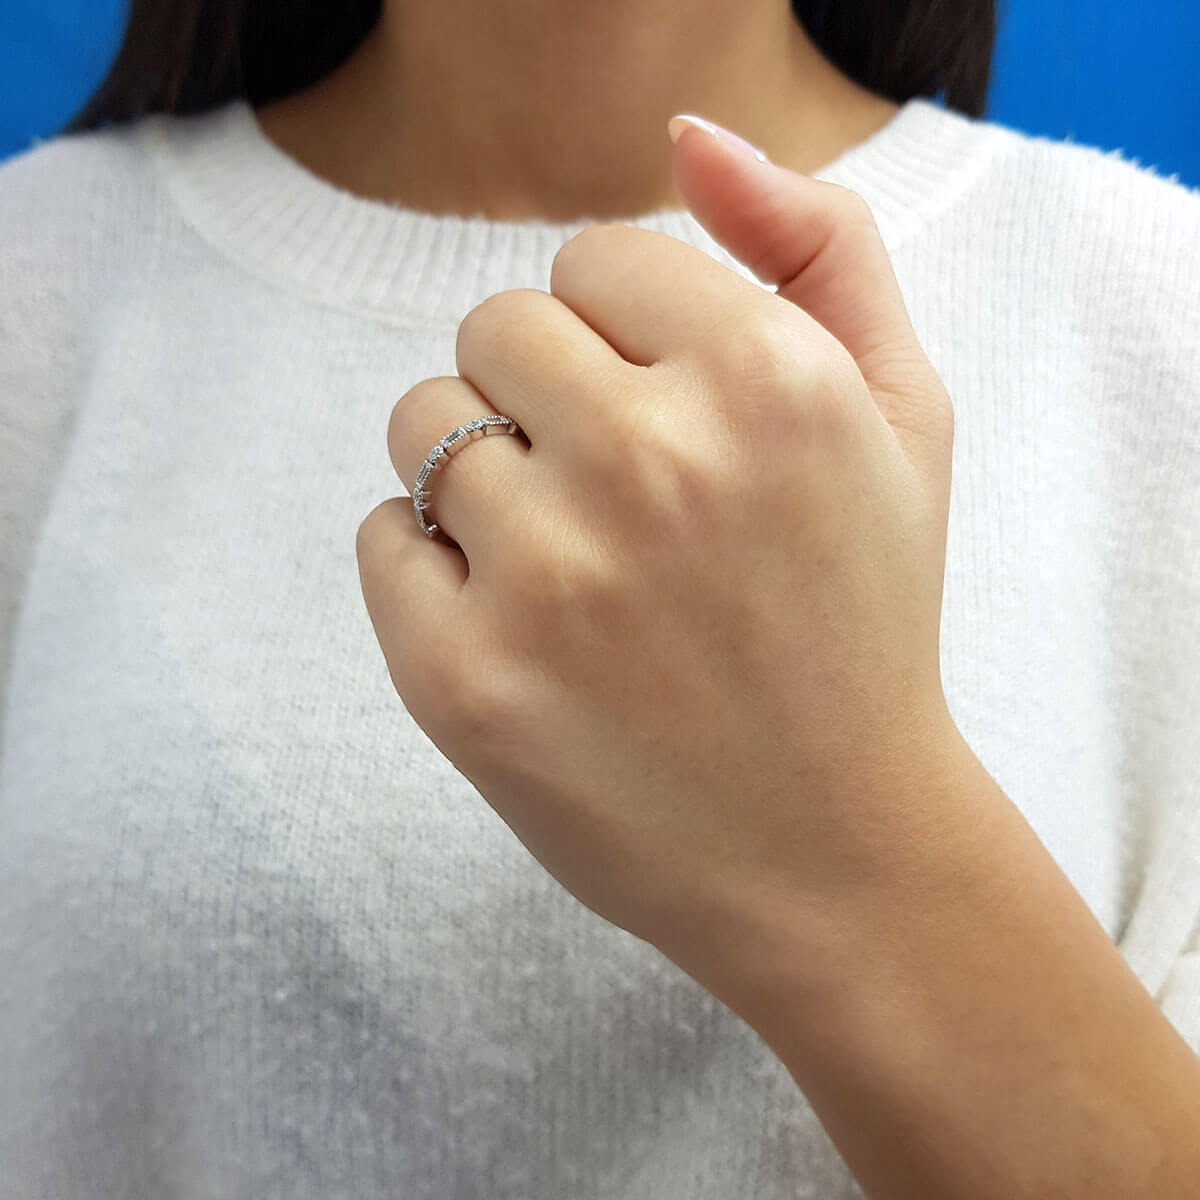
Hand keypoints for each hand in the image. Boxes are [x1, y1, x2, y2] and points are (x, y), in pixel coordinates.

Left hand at [357, 116, 973, 1009]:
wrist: (834, 851)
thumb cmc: (864, 623)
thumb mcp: (904, 416)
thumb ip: (820, 245)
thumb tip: (685, 141)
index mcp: (767, 380)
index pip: (593, 260)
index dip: (623, 335)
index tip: (663, 413)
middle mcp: (652, 465)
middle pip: (494, 326)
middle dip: (543, 390)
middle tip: (614, 491)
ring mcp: (546, 580)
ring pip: (424, 425)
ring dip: (481, 473)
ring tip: (572, 562)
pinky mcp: (462, 681)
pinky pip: (383, 538)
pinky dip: (433, 566)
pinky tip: (523, 626)